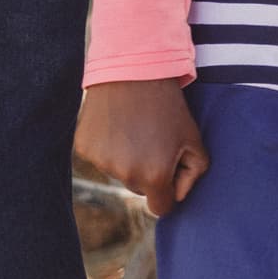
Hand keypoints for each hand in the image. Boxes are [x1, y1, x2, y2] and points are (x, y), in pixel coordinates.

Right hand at [76, 79, 208, 218]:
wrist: (134, 70)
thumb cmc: (169, 106)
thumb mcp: (193, 138)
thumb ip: (193, 173)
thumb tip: (177, 195)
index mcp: (154, 175)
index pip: (161, 208)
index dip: (168, 193)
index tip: (170, 177)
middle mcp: (125, 174)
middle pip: (139, 189)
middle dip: (148, 172)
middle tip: (154, 139)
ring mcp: (101, 162)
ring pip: (118, 172)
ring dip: (127, 157)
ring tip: (135, 127)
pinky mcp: (83, 149)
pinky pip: (100, 158)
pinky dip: (108, 146)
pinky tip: (117, 124)